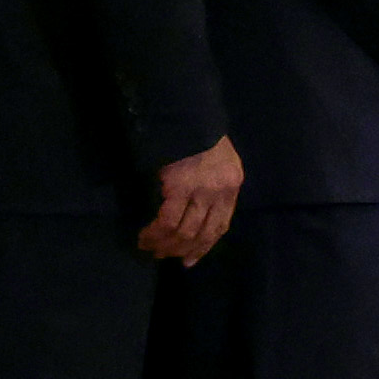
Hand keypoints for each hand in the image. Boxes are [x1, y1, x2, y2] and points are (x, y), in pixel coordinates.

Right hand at [139, 136, 242, 265]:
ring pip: (185, 232)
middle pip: (203, 233)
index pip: (221, 225)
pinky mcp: (178, 188)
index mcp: (232, 185)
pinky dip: (156, 233)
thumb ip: (216, 187)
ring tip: (151, 249)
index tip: (190, 261)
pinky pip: (168, 221)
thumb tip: (201, 214)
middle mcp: (221, 192)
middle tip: (163, 256)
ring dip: (166, 245)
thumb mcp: (221, 162)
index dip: (204, 246)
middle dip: (182, 250)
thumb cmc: (202, 138)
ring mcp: (201, 191)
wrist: (190, 118)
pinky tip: (146, 237)